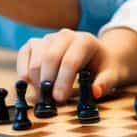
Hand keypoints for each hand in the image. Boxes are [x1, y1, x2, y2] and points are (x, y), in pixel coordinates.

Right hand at [16, 28, 134, 103]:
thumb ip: (105, 83)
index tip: (59, 99)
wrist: (98, 54)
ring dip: (36, 79)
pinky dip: (23, 69)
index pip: (70, 60)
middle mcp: (65, 35)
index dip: (63, 81)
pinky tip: (29, 83)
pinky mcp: (37, 43)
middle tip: (50, 101)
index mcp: (84, 41)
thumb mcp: (112, 74)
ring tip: (44, 95)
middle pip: (50, 57)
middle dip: (47, 82)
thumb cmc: (104, 66)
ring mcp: (49, 38)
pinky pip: (24, 53)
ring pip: (36, 56)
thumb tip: (95, 92)